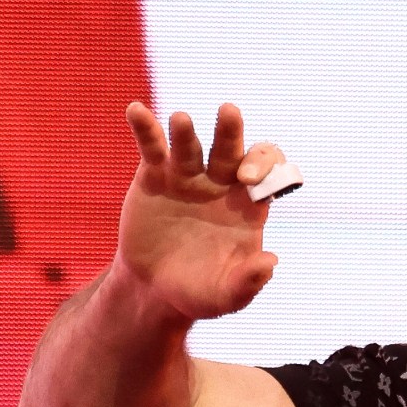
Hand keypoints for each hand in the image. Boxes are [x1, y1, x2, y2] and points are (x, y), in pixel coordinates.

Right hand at [115, 101, 284, 321]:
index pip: (266, 171)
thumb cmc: (199, 291)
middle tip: (228, 113)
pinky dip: (144, 127)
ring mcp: (188, 175)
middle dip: (230, 131)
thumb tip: (270, 263)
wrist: (155, 289)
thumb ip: (248, 281)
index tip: (247, 180)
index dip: (262, 167)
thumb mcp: (225, 295)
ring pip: (190, 143)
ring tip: (181, 121)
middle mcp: (221, 182)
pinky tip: (135, 110)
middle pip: (231, 148)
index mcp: (247, 204)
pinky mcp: (155, 175)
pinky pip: (152, 146)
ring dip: (185, 130)